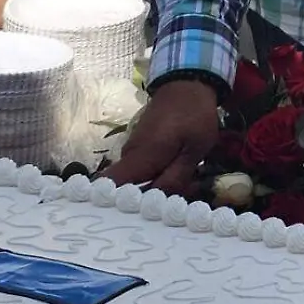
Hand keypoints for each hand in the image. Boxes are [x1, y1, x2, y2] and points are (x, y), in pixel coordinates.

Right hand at [104, 79, 220, 194]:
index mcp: (140, 158)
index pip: (109, 186)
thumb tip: (157, 201)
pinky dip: (161, 174)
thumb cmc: (194, 116)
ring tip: (189, 184)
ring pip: (140, 180)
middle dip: (152, 199)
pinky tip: (182, 172)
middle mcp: (130, 156)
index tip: (129, 217)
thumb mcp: (194, 149)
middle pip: (129, 189)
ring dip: (161, 186)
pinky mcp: (142, 147)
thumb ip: (176, 176)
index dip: (112, 204)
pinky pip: (145, 169)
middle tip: (181, 197)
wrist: (187, 85)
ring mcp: (134, 151)